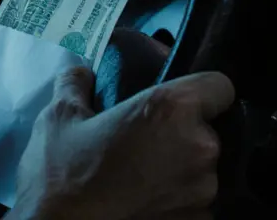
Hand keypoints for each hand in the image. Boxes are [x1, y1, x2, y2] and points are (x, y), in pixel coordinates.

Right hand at [8, 67, 234, 219]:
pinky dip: (174, 200)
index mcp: (170, 110)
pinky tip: (140, 201)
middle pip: (207, 131)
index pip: (219, 86)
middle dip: (179, 135)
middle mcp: (199, 148)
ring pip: (200, 168)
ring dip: (177, 169)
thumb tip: (82, 74)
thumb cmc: (61, 176)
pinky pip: (193, 201)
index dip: (200, 91)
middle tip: (140, 145)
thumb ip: (75, 85)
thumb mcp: (58, 118)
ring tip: (137, 178)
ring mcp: (203, 192)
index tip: (177, 103)